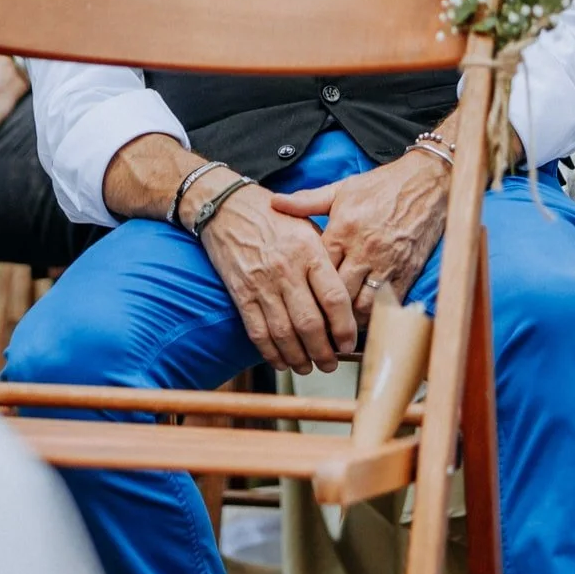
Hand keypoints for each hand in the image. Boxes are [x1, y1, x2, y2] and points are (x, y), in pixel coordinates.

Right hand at [194, 180, 356, 372]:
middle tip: (331, 363)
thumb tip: (346, 298)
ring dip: (299, 358)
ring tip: (309, 367)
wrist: (225, 206)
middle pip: (310, 323)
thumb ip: (326, 258)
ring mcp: (261, 283)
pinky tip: (281, 361)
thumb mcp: (307, 225)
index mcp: (309, 251)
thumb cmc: (273, 216)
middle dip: (324, 352)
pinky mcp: (240, 293)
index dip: (345, 328)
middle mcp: (286, 269)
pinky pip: (257, 331)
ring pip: (284, 333)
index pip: (334, 298)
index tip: (349, 342)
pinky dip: (270, 352)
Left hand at [267, 151, 449, 330]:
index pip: (317, 269)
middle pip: (337, 294)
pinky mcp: (408, 272)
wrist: (427, 183)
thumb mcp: (340, 189)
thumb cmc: (381, 186)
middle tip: (313, 328)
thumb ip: (306, 201)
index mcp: (342, 229)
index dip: (305, 289)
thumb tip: (274, 203)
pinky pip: (388, 304)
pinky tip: (364, 322)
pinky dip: (375, 316)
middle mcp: (363, 250)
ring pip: (363, 305)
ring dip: (349, 320)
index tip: (295, 302)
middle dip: (324, 313)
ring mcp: (387, 263)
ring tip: (336, 330)